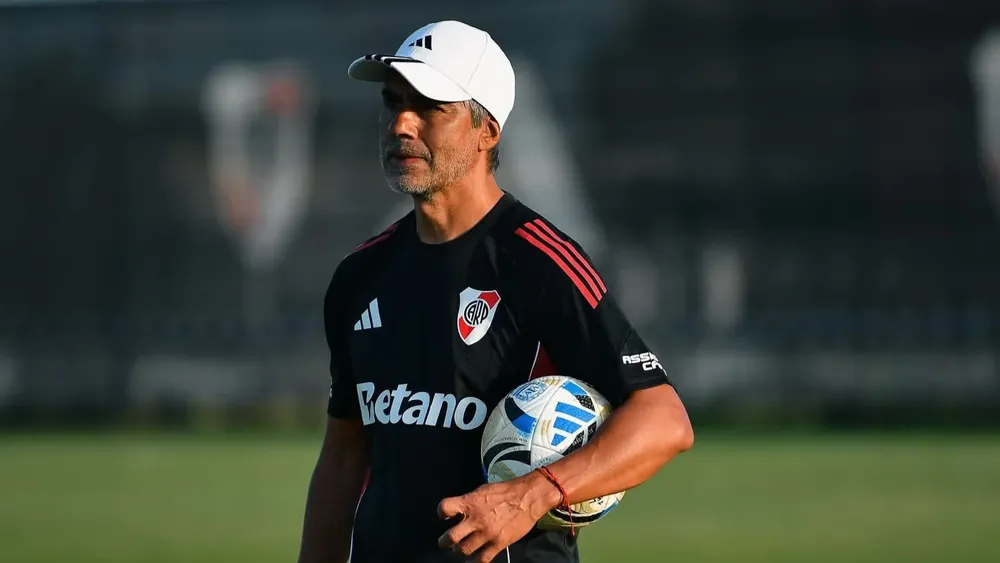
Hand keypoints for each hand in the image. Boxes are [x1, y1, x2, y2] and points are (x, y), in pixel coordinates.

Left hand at [437, 471, 561, 561]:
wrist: (528, 497)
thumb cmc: (505, 491)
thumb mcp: (482, 490)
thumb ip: (469, 501)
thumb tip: (458, 512)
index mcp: (470, 502)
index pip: (444, 508)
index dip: (442, 513)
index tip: (445, 517)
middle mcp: (476, 519)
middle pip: (450, 537)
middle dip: (444, 541)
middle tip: (445, 542)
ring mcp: (487, 533)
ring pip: (464, 550)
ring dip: (459, 551)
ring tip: (461, 549)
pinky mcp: (499, 544)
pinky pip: (482, 559)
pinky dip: (476, 561)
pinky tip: (475, 559)